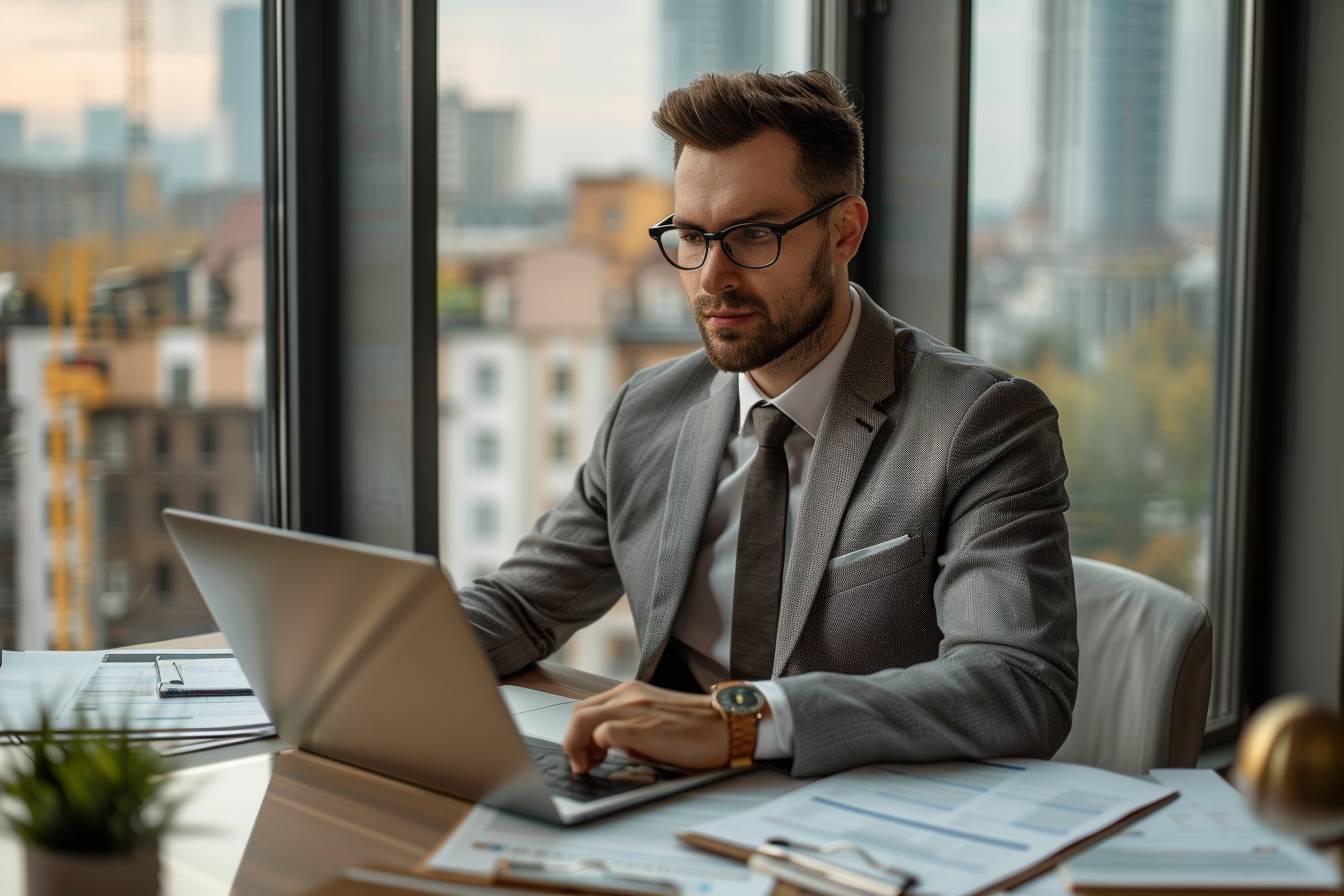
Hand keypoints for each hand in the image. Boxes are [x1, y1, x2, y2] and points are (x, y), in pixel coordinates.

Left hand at [561, 680, 737, 773]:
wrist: (727, 727)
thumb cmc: (697, 729)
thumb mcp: (655, 721)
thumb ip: (629, 727)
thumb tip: (607, 744)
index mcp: (631, 693)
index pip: (587, 708)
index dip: (578, 734)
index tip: (586, 754)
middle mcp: (629, 696)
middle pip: (578, 713)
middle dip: (573, 741)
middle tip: (585, 763)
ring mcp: (634, 709)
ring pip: (582, 720)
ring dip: (577, 746)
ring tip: (590, 765)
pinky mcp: (643, 727)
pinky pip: (604, 732)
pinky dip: (598, 747)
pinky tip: (608, 761)